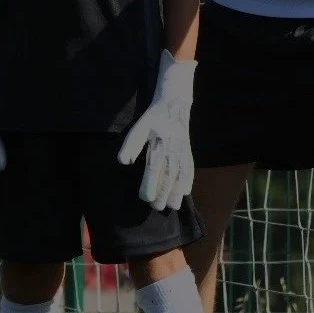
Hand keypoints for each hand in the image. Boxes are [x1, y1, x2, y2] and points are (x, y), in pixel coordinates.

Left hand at [117, 52, 194, 211]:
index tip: (144, 198)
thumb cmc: (153, 118)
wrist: (174, 105)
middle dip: (162, 197)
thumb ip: (131, 145)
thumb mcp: (138, 127)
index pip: (154, 174)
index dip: (149, 189)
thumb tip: (123, 162)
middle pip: (168, 181)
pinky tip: (184, 193)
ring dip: (177, 194)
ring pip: (181, 179)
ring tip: (171, 206)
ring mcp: (183, 154)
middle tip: (156, 207)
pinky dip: (188, 183)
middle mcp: (173, 154)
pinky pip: (190, 171)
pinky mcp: (188, 153)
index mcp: (159, 148)